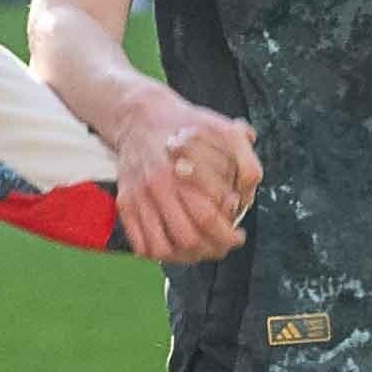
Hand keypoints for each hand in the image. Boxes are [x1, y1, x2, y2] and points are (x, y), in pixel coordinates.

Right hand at [96, 83, 257, 263]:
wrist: (140, 115)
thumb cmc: (186, 125)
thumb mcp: (224, 130)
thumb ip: (244, 161)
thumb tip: (246, 198)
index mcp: (183, 169)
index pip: (209, 217)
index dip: (228, 233)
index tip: (238, 234)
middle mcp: (158, 185)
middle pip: (188, 237)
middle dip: (213, 248)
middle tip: (224, 245)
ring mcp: (139, 196)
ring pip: (164, 247)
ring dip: (187, 257)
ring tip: (202, 250)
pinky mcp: (125, 203)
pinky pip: (141, 244)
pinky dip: (160, 253)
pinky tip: (177, 247)